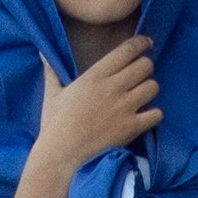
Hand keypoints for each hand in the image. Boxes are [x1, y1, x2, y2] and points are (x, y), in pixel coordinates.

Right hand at [35, 38, 161, 179]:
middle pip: (145, 66)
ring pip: (153, 87)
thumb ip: (51, 72)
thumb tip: (42, 54)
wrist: (62, 155)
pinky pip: (156, 114)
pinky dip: (154, 114)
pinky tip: (146, 117)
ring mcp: (124, 108)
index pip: (126, 51)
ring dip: (150, 90)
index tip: (146, 43)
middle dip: (146, 67)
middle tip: (141, 75)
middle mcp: (113, 88)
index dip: (140, 43)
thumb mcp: (52, 94)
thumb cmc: (55, 125)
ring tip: (142, 96)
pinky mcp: (131, 128)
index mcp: (94, 76)